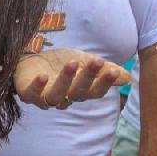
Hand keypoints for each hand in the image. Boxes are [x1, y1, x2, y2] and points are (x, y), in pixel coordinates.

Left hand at [13, 49, 129, 109]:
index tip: (112, 71)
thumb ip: (104, 70)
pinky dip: (37, 86)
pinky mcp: (27, 92)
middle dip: (88, 77)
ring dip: (65, 80)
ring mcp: (44, 97)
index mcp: (79, 92)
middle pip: (77, 92)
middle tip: (97, 62)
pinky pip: (32, 94)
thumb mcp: (85, 61)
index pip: (94, 92)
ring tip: (72, 63)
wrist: (30, 57)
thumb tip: (128, 78)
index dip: (103, 83)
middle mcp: (63, 97)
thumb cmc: (59, 63)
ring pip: (56, 95)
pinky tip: (43, 76)